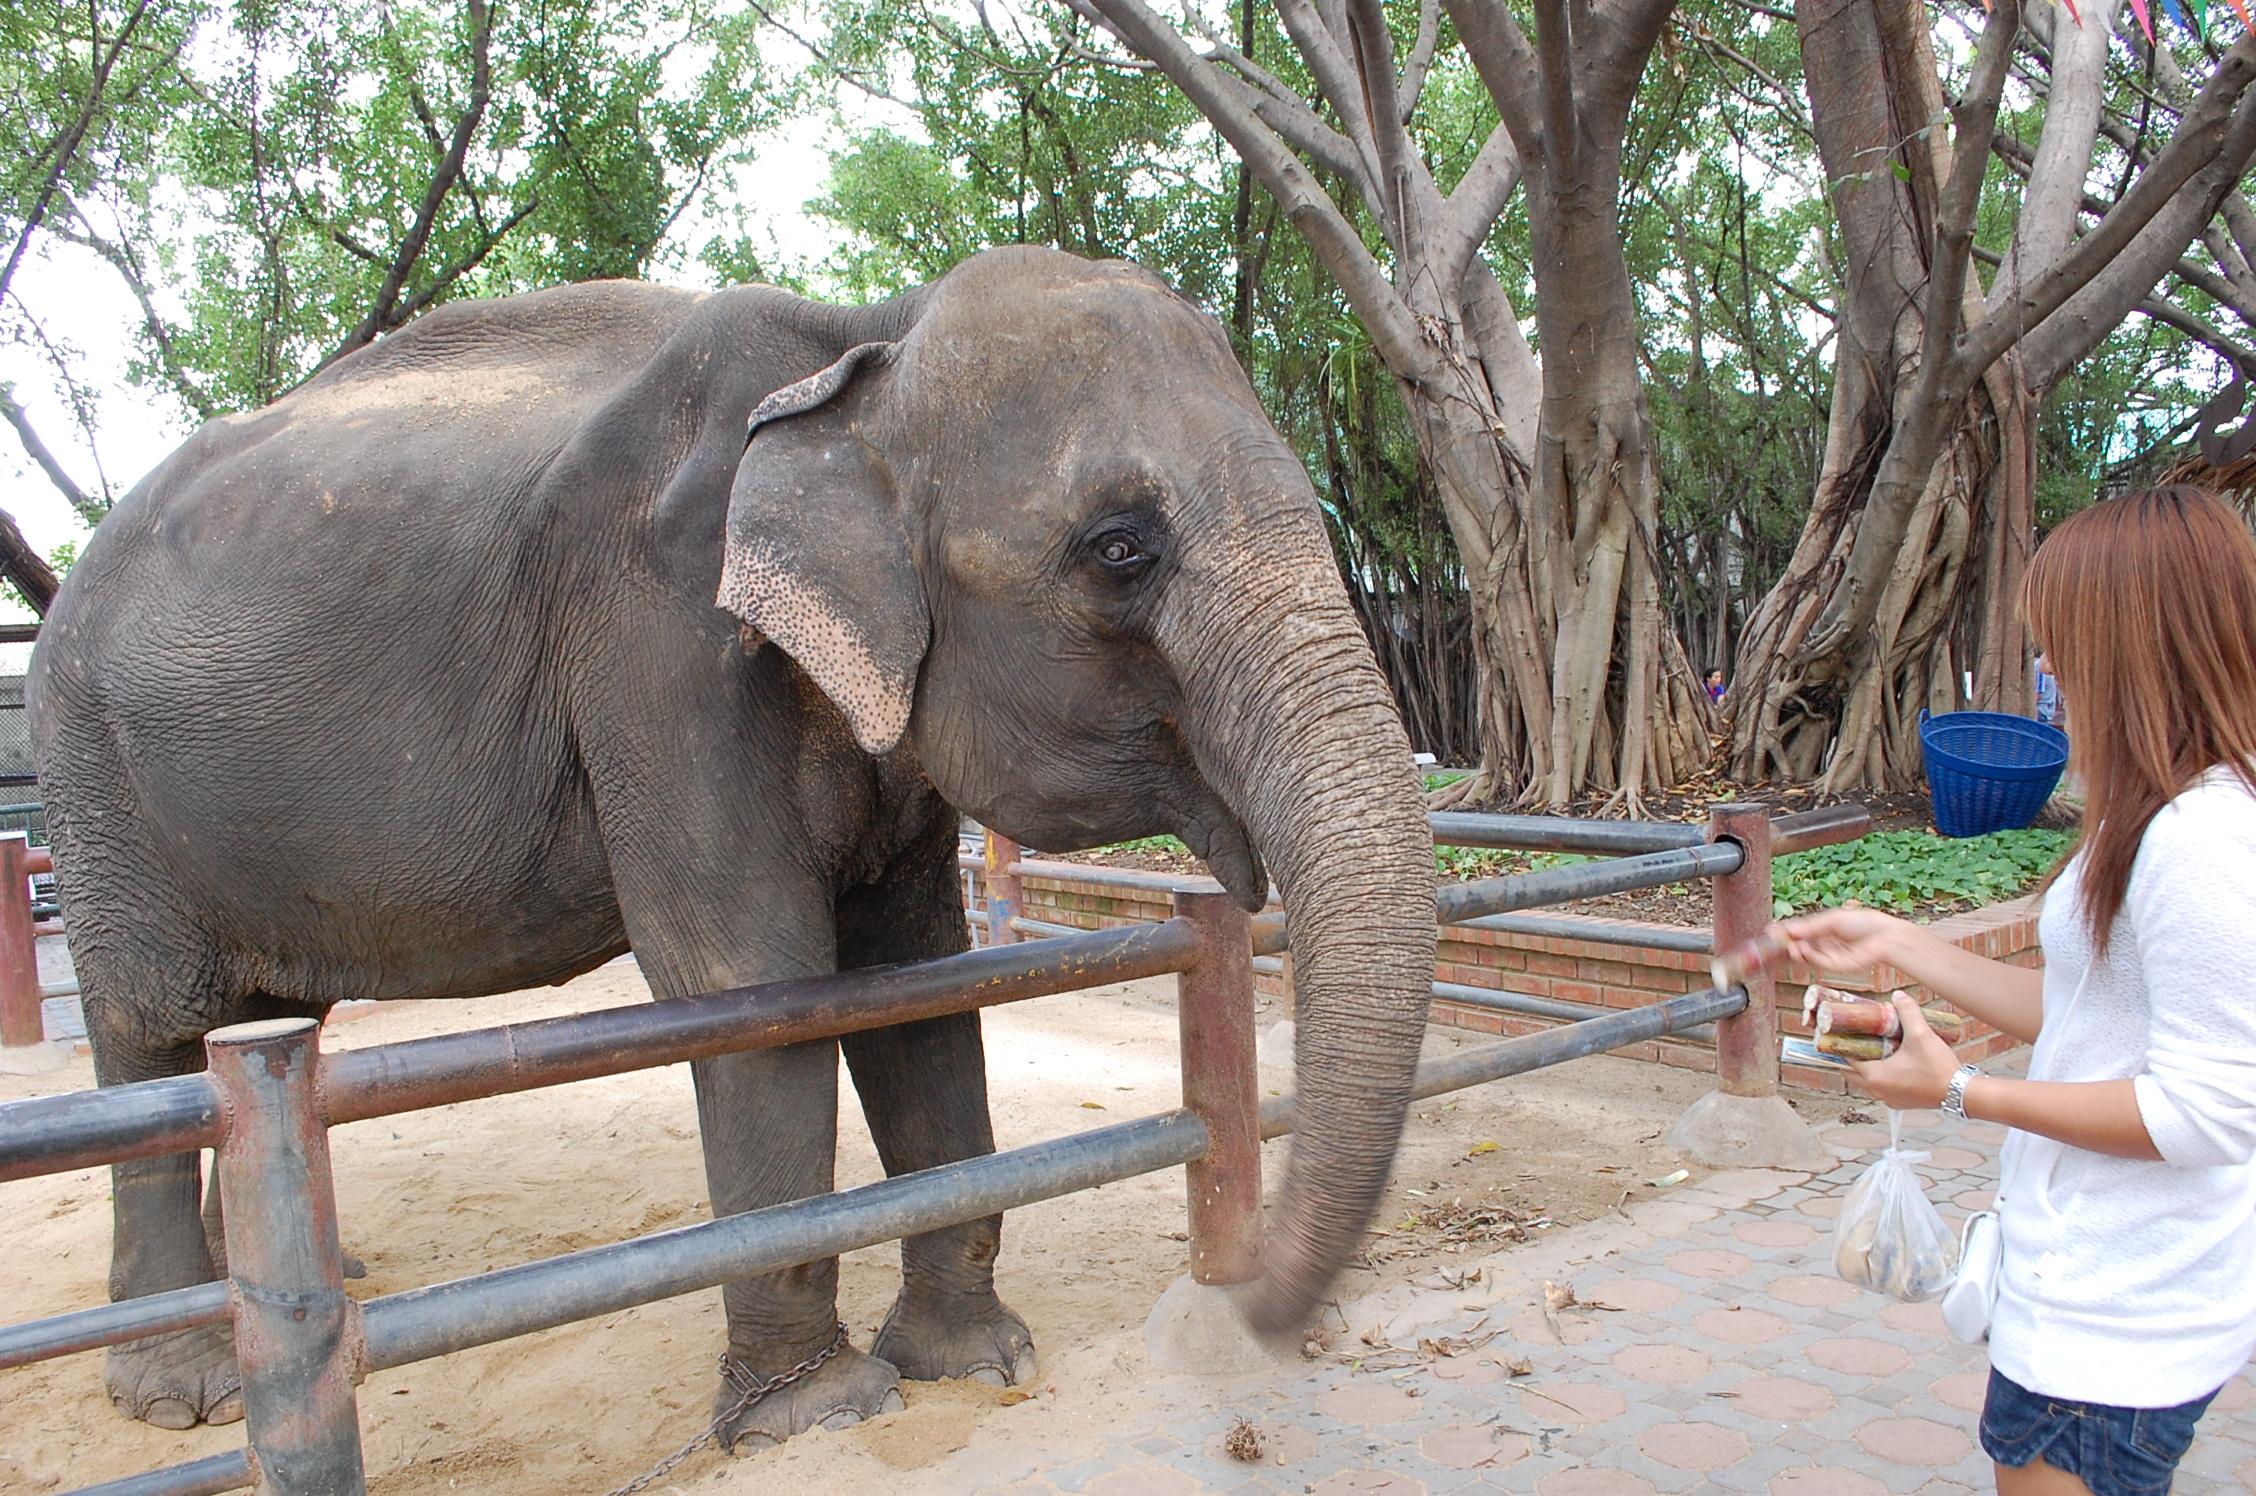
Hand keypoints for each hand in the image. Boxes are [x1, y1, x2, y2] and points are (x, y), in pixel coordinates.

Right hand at [1773, 905, 1914, 980]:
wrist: (1885, 937)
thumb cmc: (1864, 923)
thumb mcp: (1832, 919)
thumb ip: (1810, 926)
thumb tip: (1789, 929)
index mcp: (1825, 929)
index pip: (1800, 931)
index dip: (1785, 932)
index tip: (1769, 931)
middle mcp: (1826, 943)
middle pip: (1799, 944)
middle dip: (1785, 944)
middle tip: (1771, 941)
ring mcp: (1830, 955)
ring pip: (1805, 955)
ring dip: (1794, 950)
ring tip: (1788, 945)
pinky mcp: (1836, 966)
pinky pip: (1816, 961)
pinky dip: (1806, 955)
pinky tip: (1800, 949)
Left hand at [1847, 994, 1961, 1109]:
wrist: (1961, 1093)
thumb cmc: (1939, 1068)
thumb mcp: (1922, 1034)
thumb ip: (1908, 1012)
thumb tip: (1898, 996)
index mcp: (1874, 1076)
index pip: (1847, 1059)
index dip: (1845, 1044)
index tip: (1846, 1032)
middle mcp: (1877, 1091)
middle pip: (1853, 1072)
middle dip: (1854, 1055)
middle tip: (1860, 1038)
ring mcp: (1889, 1099)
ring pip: (1867, 1081)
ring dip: (1868, 1066)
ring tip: (1877, 1048)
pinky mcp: (1901, 1102)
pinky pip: (1883, 1088)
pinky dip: (1882, 1076)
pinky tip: (1893, 1063)